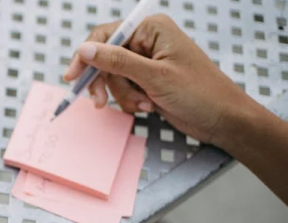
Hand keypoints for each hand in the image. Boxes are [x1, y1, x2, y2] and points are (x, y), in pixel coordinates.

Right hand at [63, 14, 255, 147]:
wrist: (223, 120)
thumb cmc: (200, 93)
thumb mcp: (154, 77)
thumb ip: (117, 62)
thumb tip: (84, 49)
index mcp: (151, 29)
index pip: (105, 36)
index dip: (85, 56)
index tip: (72, 77)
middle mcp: (147, 41)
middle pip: (105, 58)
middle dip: (106, 82)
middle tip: (100, 102)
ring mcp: (147, 62)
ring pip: (112, 77)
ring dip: (123, 95)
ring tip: (145, 104)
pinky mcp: (148, 80)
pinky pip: (123, 89)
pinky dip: (131, 100)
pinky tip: (149, 106)